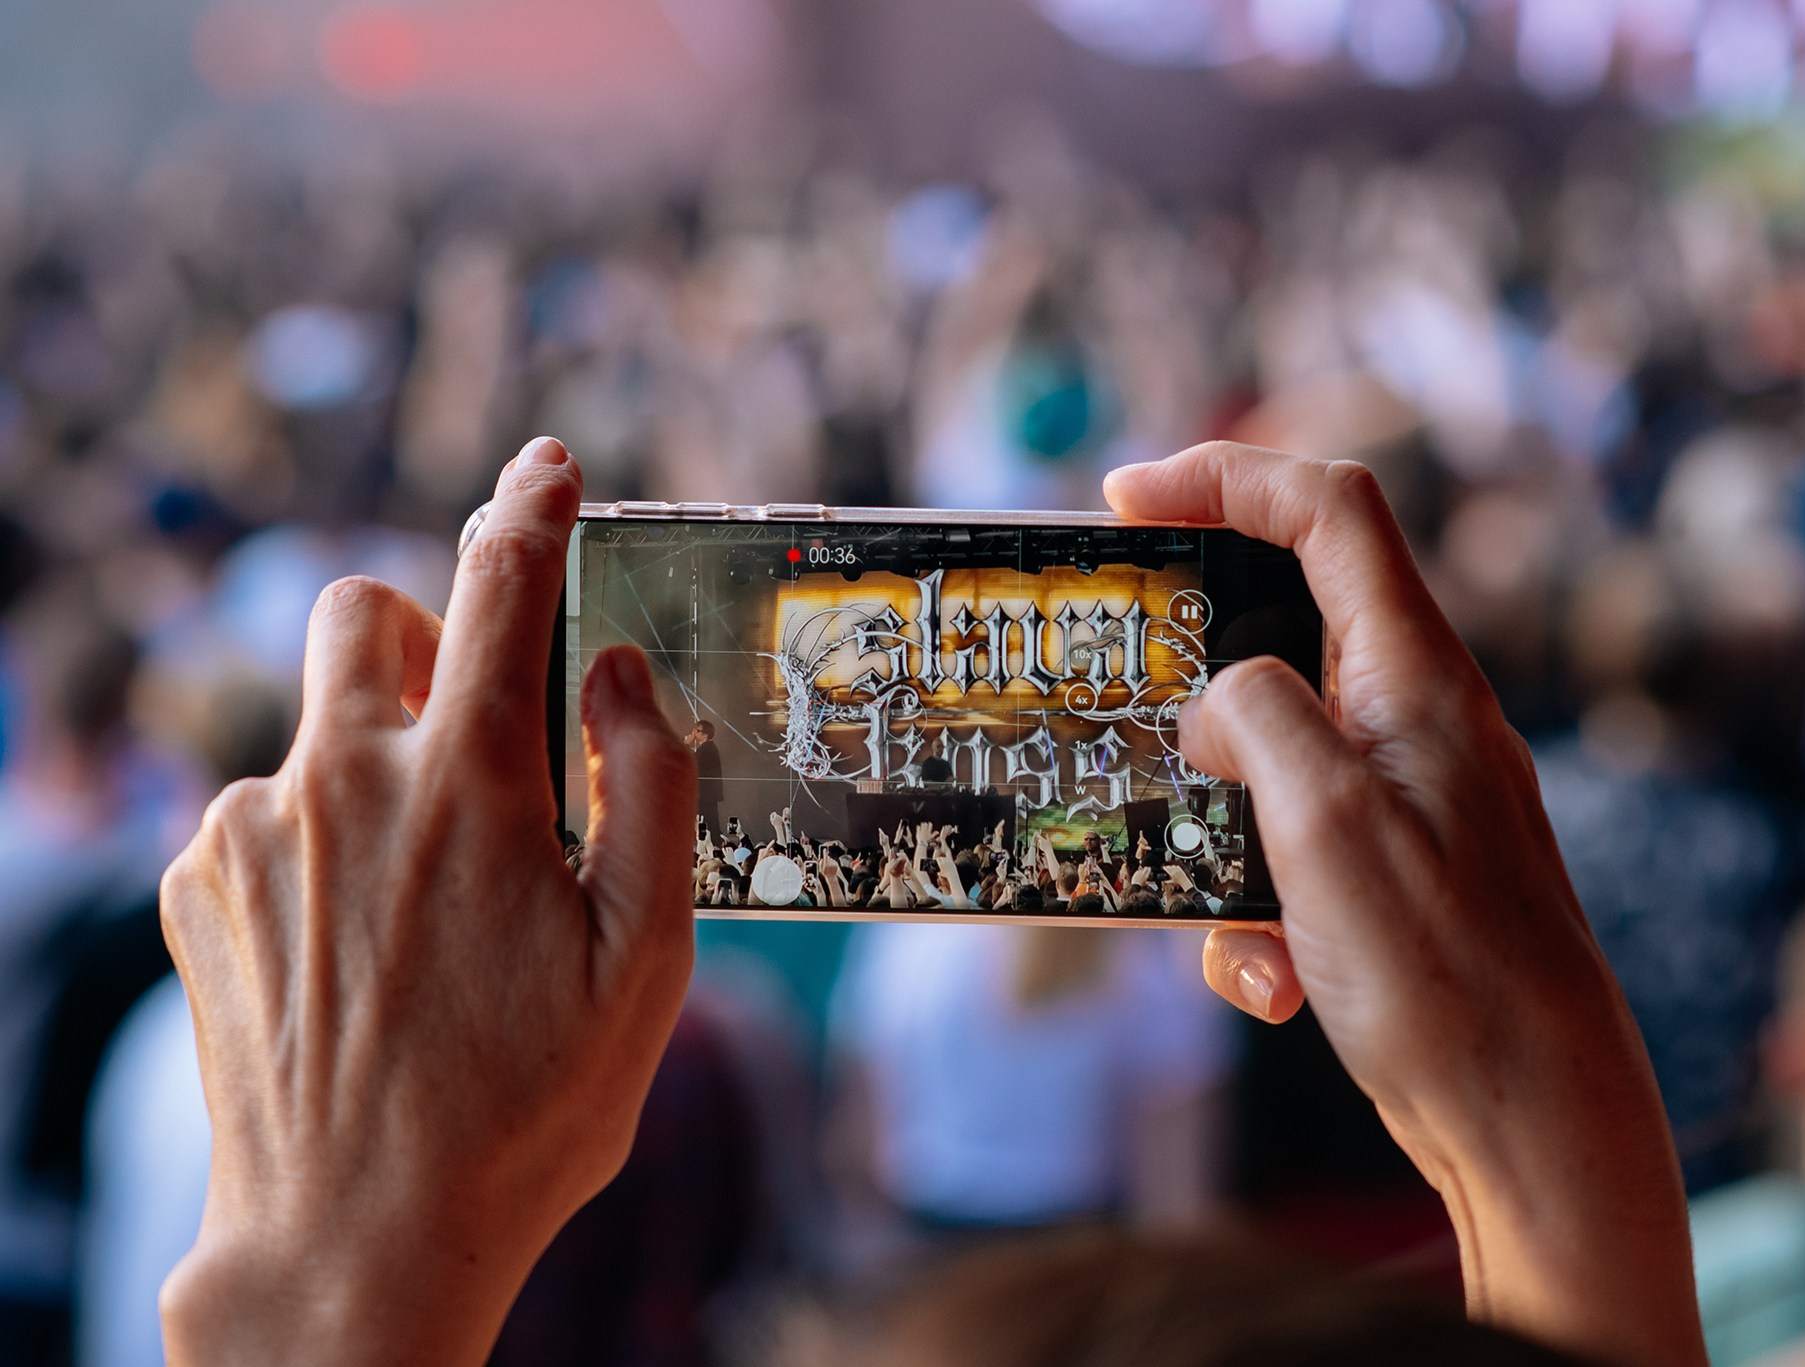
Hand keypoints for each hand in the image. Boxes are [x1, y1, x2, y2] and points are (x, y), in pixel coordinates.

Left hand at [158, 439, 697, 1366]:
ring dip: (374, 766)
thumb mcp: (647, 959)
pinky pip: (262, 814)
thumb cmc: (523, 1109)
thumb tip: (621, 673)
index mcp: (467, 784)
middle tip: (473, 728)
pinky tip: (360, 947)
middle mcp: (341, 781)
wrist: (352, 1242)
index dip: (532, 509)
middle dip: (419, 632)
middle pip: (361, 611)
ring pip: (314, 730)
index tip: (549, 468)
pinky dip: (318, 842)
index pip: (501, 588)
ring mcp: (250, 834)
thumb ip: (650, 790)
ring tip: (426, 903)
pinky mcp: (195, 891)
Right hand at [1105, 444, 1702, 1366]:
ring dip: (1219, 833)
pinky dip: (1255, 913)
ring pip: (1271, 763)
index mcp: (1418, 676)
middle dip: (1197, 679)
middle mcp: (1421, 719)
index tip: (1126, 496)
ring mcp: (1411, 797)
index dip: (1225, 476)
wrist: (1538, 1125)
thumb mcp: (1325, 821)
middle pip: (1288, 628)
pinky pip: (1291, 854)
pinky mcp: (1395, 874)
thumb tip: (1217, 702)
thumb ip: (1258, 718)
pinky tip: (1271, 988)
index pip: (1329, 510)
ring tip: (1226, 927)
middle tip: (1125, 707)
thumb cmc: (1446, 972)